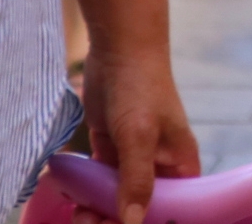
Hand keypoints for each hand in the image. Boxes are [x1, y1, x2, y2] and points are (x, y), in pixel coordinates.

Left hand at [81, 49, 197, 223]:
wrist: (119, 47)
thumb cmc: (141, 87)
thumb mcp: (139, 137)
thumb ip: (136, 181)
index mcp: (180, 167)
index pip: (171, 211)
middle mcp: (160, 167)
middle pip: (140, 208)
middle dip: (116, 220)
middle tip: (89, 222)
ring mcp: (134, 158)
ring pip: (117, 197)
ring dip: (98, 210)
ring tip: (78, 214)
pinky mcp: (112, 148)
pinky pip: (100, 180)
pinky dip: (87, 190)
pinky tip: (71, 196)